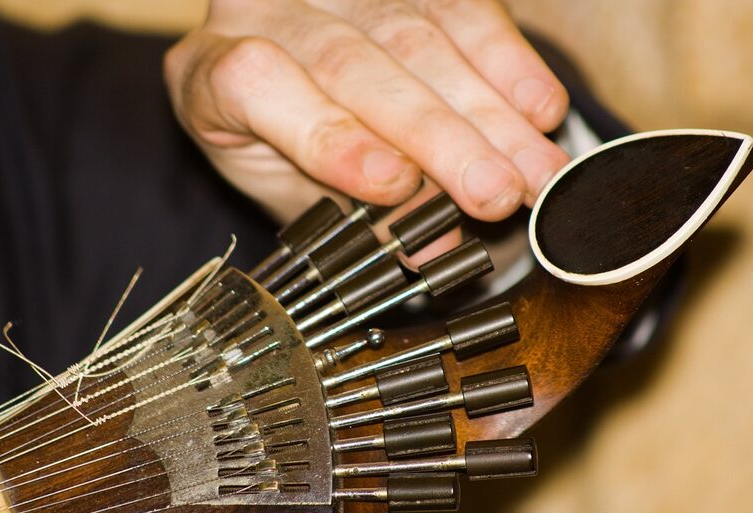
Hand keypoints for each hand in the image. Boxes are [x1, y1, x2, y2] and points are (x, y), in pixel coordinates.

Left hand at [164, 0, 569, 224]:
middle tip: (498, 192)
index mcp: (211, 72)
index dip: (329, 134)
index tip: (395, 184)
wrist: (295, 89)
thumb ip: (358, 216)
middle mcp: (264, 9)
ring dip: (490, 109)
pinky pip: (459, 5)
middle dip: (438, 133)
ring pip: (417, 32)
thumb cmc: (285, 155)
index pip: (258, 83)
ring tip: (537, 172)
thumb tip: (432, 247)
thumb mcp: (303, 196)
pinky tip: (541, 108)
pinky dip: (507, 60)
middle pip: (352, 61)